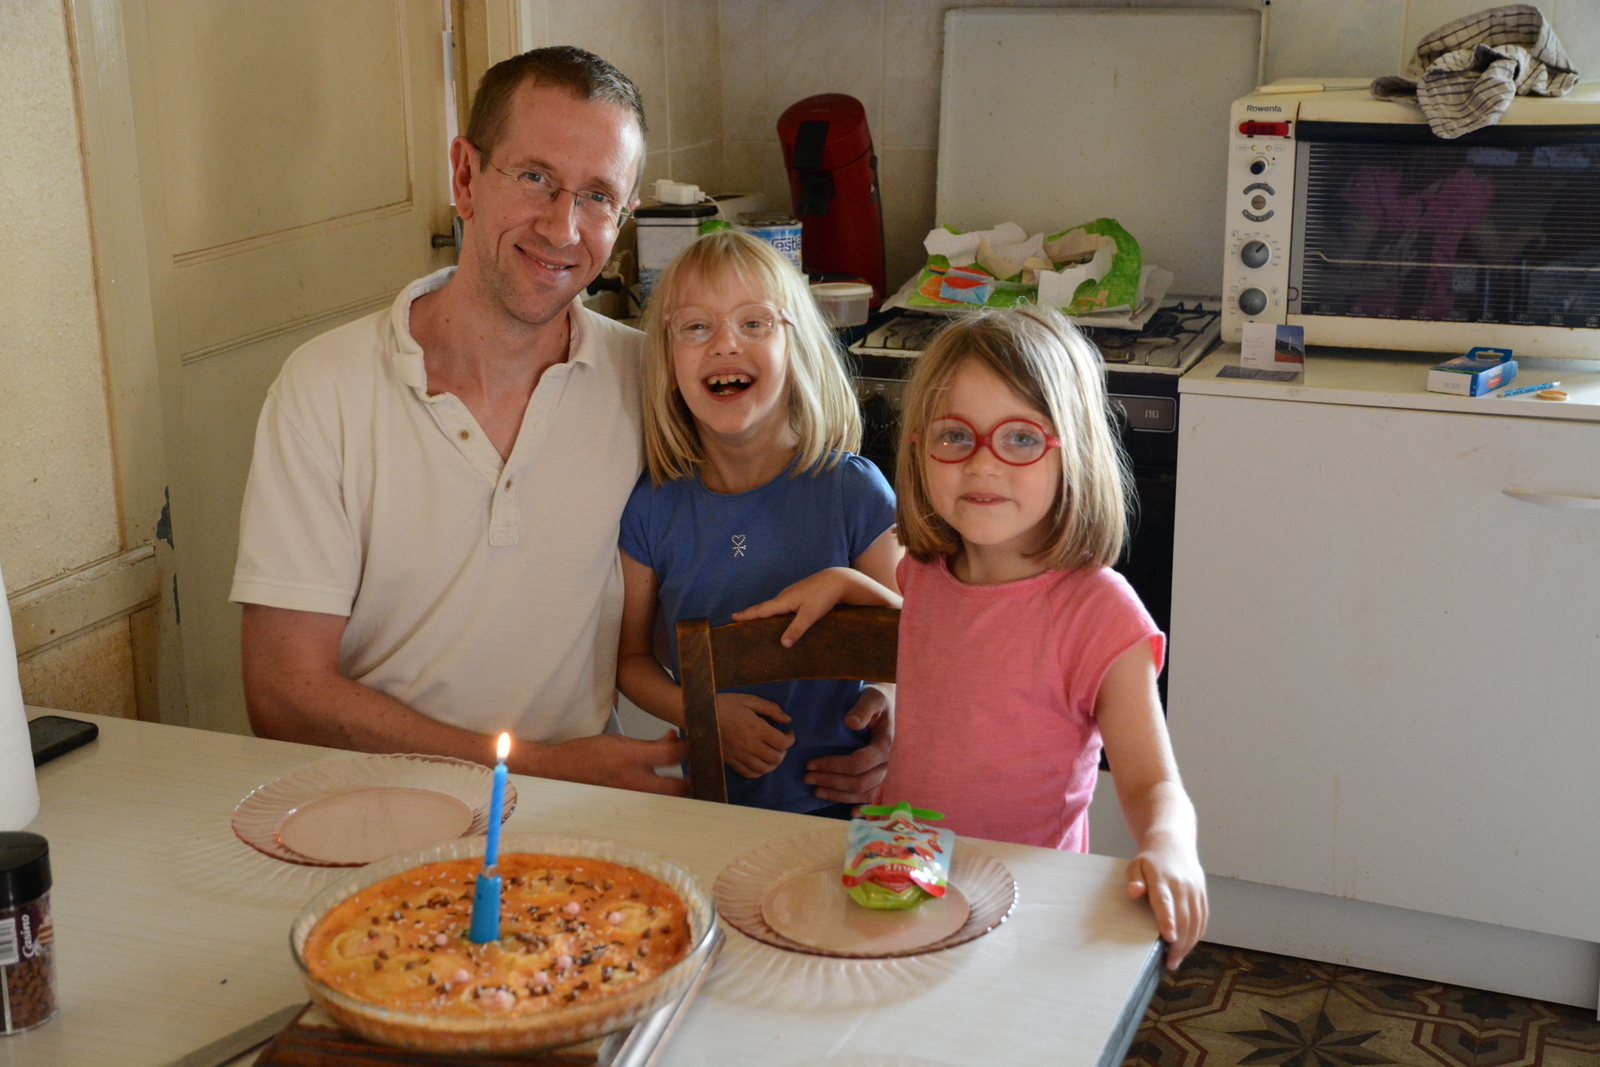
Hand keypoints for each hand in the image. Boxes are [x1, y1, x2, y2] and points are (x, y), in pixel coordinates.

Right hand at [527, 733, 688, 796]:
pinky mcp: (626, 812)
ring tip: (680, 787)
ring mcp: (631, 801)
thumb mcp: (620, 741)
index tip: (692, 748)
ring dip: (676, 795)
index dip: (688, 750)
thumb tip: (674, 740)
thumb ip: (650, 744)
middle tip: (696, 777)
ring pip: (666, 803)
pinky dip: (659, 803)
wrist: (558, 773)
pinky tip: (660, 797)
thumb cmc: (589, 753)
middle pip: (679, 789)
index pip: (673, 756)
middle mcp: (634, 782)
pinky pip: (650, 810)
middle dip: (691, 783)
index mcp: (633, 758)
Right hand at [717, 693, 793, 777]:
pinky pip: (749, 773)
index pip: (782, 743)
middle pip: (776, 758)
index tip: (788, 732)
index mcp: (756, 728)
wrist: (699, 714)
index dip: (791, 739)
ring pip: (764, 769)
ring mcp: (739, 755)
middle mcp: (749, 745)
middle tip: (781, 743)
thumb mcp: (749, 700)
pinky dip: (759, 771)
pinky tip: (760, 762)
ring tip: (772, 753)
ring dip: (773, 763)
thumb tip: (787, 720)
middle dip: (784, 752)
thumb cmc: (725, 704)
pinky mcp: (730, 761)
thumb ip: (771, 709)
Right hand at [732, 567, 897, 647]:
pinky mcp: (800, 594)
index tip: (733, 617)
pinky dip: (776, 611)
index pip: (761, 610)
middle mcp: (785, 596)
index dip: (747, 614)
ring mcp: (792, 593)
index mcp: (783, 601)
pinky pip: (783, 604)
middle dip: (752, 614)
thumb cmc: (823, 596)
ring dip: (765, 613)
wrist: (837, 580)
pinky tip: (780, 617)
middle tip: (739, 620)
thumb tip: (783, 644)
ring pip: (775, 606)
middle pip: (765, 607)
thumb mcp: (810, 615)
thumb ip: (796, 630)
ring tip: (756, 621)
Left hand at [804, 686, 891, 803]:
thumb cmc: (879, 702)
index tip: (811, 764)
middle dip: (831, 782)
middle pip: (859, 782)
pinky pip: (876, 799)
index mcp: (887, 744)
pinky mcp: (886, 778)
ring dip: (839, 795)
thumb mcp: (872, 698)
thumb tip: (850, 722)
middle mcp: (890, 764)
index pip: (858, 763)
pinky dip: (863, 807)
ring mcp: (889, 774)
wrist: (892, 707)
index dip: (833, 766)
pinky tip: (850, 811)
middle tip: (807, 778)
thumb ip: (863, 709)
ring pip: (864, 793)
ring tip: (816, 790)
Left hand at [1125, 833, 1207, 968]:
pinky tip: (1188, 946)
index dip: (1168, 920)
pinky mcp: (1203, 894)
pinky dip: (1197, 934)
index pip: (1165, 902)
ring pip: (1195, 921)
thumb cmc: (1150, 860)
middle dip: (1178, 942)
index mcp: (1162, 878)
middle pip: (1183, 917)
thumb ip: (1133, 879)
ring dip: (1188, 943)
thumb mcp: (1135, 865)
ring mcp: (1195, 889)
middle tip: (1169, 962)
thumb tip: (1133, 891)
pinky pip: (1203, 918)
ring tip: (1176, 959)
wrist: (1173, 843)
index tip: (1169, 938)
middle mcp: (1182, 884)